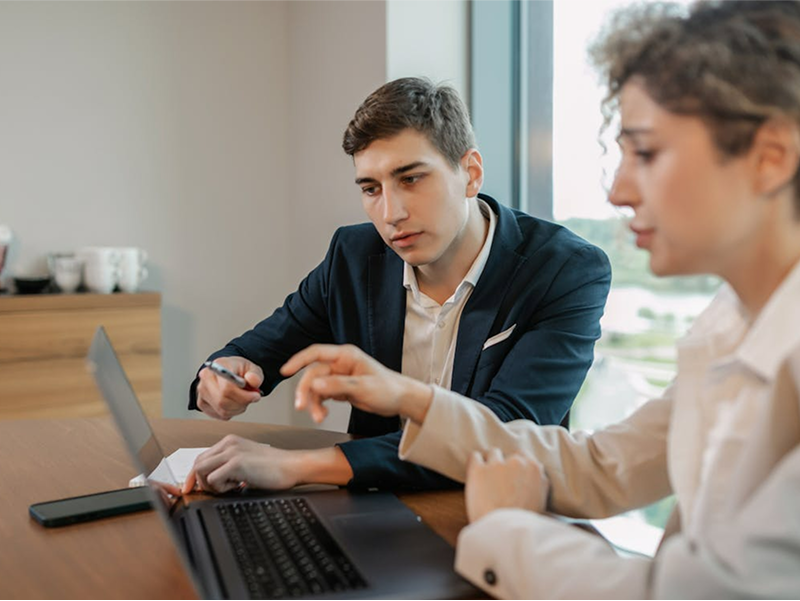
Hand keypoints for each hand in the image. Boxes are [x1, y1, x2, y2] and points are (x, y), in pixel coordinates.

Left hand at [182, 435, 298, 493]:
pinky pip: (213, 479)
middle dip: (199, 482)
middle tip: (215, 490)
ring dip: (211, 485)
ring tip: (230, 486)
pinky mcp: (236, 463)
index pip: (202, 457)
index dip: (194, 475)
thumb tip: (211, 479)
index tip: (190, 488)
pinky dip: (220, 488)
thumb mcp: (247, 461)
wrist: (291, 466)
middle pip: (197, 464)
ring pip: (201, 471)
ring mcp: (231, 452)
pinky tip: (236, 486)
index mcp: (230, 442)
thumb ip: (229, 465)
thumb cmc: (274, 467)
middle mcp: (228, 444)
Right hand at [196, 357, 262, 419]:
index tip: (255, 396)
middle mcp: (205, 379)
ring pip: (222, 410)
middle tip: (251, 398)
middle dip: (241, 403)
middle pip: (223, 401)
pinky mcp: (202, 403)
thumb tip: (253, 381)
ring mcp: (202, 392)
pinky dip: (231, 412)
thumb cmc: (238, 369)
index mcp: (217, 367)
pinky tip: (234, 403)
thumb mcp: (252, 368)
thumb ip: (255, 375)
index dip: (243, 396)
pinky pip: (220, 415)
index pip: (226, 388)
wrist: (228, 371)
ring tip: (243, 399)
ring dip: (238, 408)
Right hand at [280, 344, 432, 423]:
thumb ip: (338, 385)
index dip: (298, 360)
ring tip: (318, 417)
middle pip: (313, 374)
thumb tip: (315, 384)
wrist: (401, 400)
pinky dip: (320, 405)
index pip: (316, 353)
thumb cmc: (388, 389)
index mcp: (346, 356)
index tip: (285, 371)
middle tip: (302, 407)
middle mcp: (340, 364)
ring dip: (314, 403)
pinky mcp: (340, 388)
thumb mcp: (363, 388)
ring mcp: (339, 376)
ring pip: (316, 387)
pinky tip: (322, 414)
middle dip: (307, 391)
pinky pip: (322, 395)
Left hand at [465, 448, 548, 522]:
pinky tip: (475, 475)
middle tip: (499, 481)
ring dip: (490, 463)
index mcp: (535, 470)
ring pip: (493, 453)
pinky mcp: (478, 469)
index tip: (512, 475)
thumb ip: (539, 485)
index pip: (524, 456)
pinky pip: (475, 456)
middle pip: (509, 454)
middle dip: (504, 464)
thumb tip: (537, 478)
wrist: (504, 535)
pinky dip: (474, 463)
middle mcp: (518, 463)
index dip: (516, 466)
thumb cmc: (523, 524)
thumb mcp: (542, 503)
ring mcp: (498, 464)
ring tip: (486, 479)